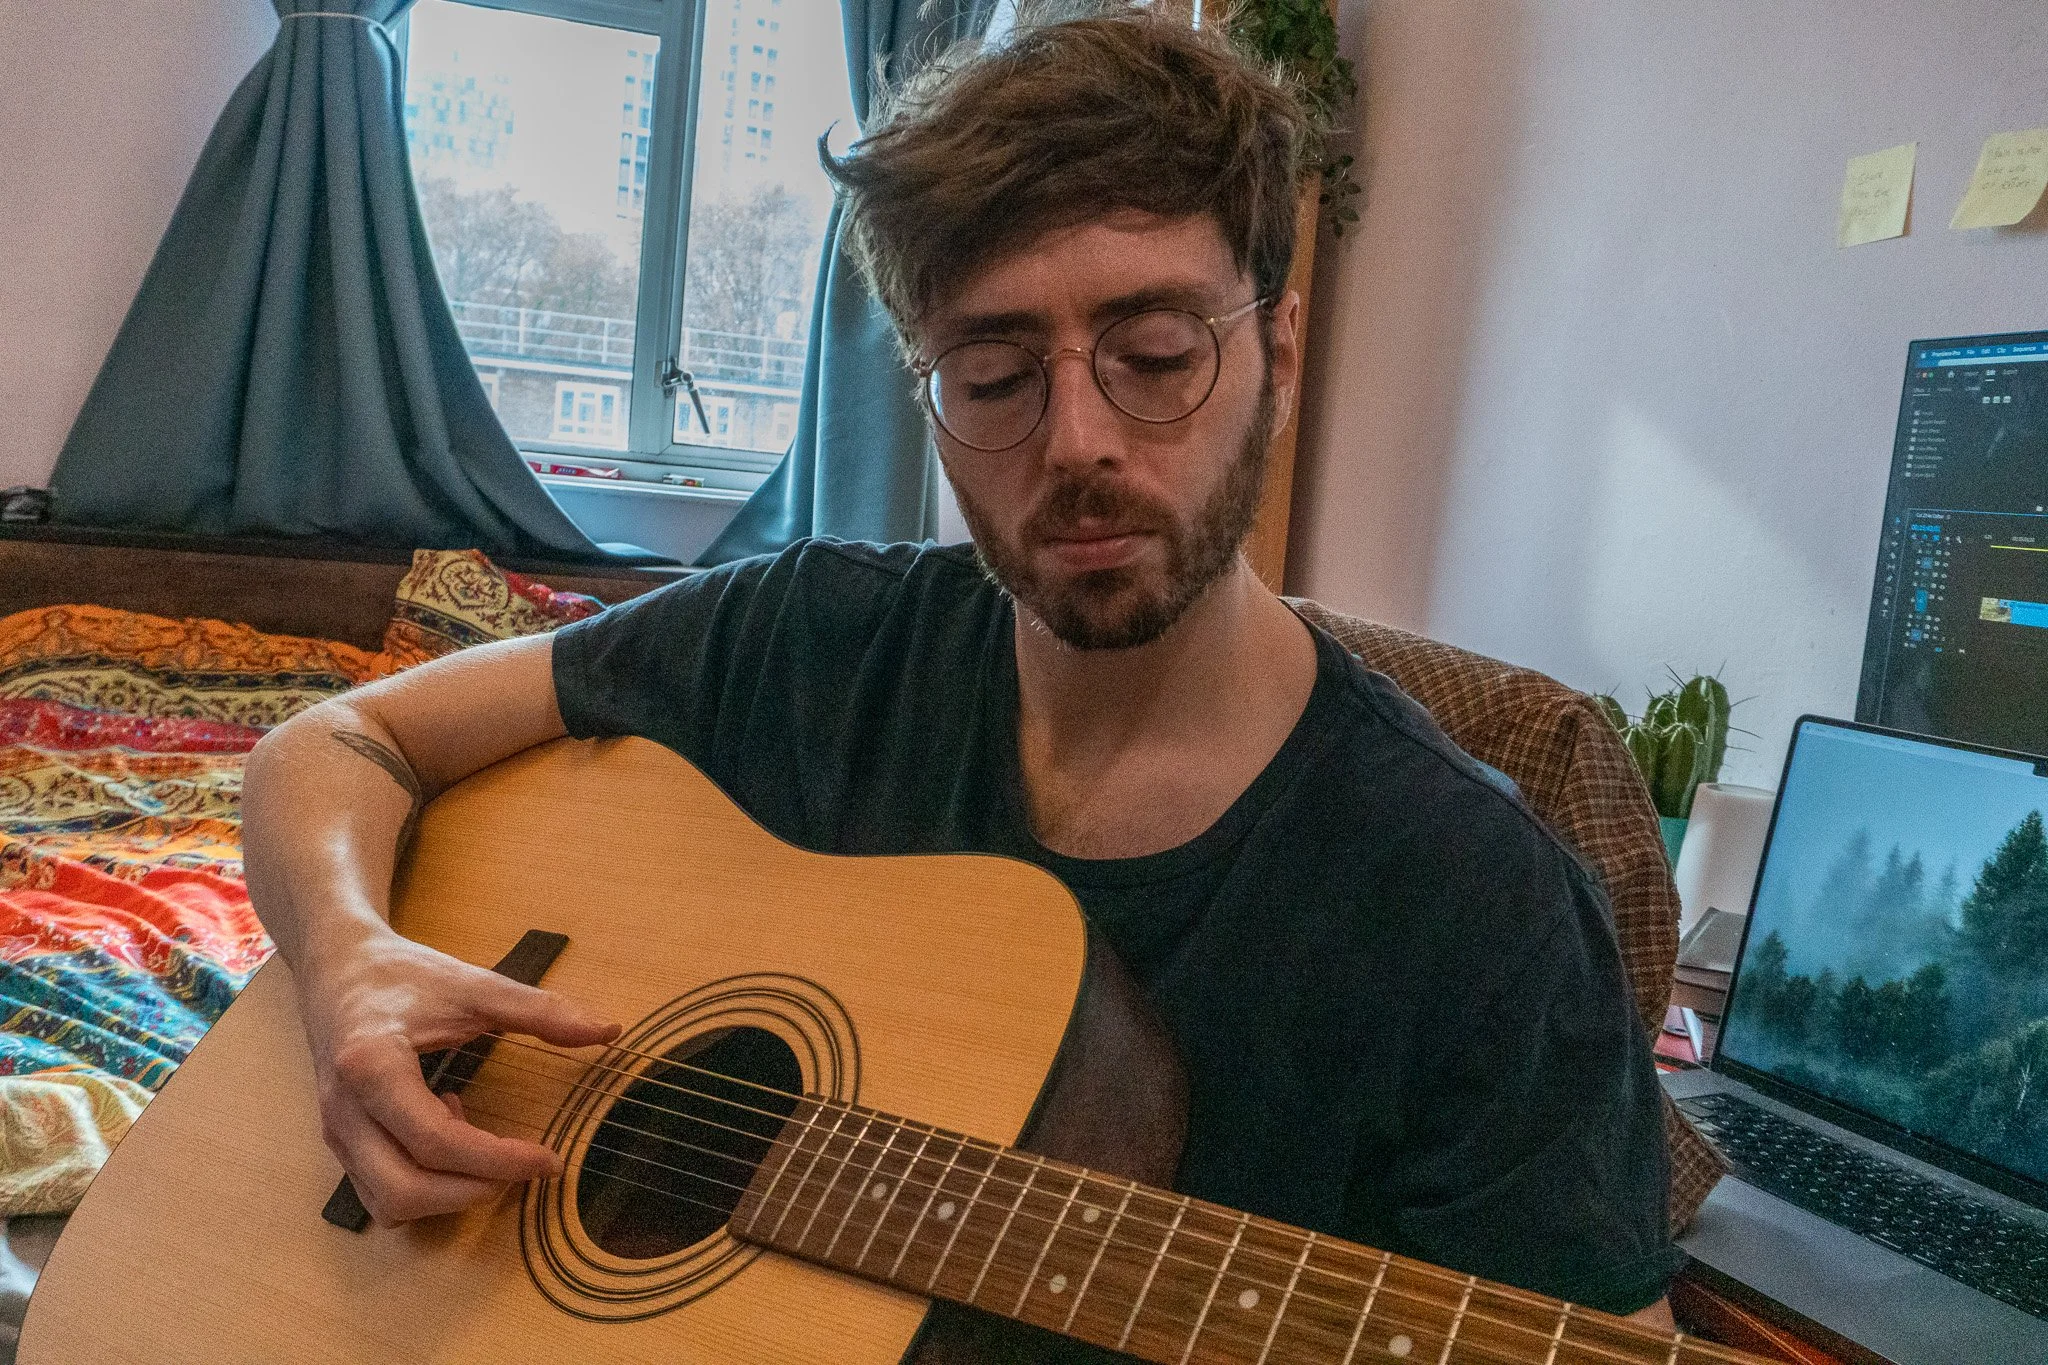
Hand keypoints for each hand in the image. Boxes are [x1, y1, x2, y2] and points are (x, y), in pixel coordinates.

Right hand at [296, 930, 619, 1223]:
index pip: (437, 1141)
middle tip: (524, 1166)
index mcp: (372, 1066)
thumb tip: (608, 1031)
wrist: (338, 967)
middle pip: (404, 1190)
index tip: (550, 1158)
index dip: (500, 1160)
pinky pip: (379, 1192)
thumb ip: (541, 1010)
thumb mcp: (474, 985)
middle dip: (473, 1191)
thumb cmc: (404, 974)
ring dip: (445, 1192)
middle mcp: (344, 1110)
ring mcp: (335, 1132)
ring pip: (387, 1202)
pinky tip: (444, 1131)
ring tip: (476, 1137)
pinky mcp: (339, 1142)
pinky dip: (421, 1184)